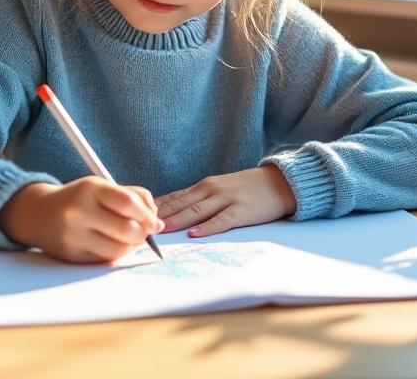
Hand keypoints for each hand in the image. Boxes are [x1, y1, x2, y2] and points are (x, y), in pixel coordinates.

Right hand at [0, 177, 164, 263]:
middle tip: (145, 232)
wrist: (38, 214)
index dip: (147, 214)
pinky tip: (113, 245)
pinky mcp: (71, 256)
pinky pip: (104, 260)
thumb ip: (132, 196)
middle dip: (143, 234)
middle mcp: (78, 212)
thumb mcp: (101, 187)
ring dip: (131, 247)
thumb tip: (158, 223)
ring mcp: (73, 236)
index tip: (154, 221)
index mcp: (89, 189)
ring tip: (129, 239)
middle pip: (127, 230)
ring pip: (118, 250)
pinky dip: (116, 255)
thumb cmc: (78, 199)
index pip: (128, 202)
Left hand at [155, 165, 296, 237]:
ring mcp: (226, 199)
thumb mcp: (219, 189)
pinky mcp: (241, 211)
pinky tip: (194, 233)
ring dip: (177, 220)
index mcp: (203, 186)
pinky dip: (207, 227)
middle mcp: (211, 190)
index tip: (137, 213)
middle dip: (160, 215)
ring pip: (196, 211)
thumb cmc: (247, 189)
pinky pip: (221, 220)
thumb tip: (174, 212)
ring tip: (161, 229)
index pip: (174, 196)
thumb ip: (199, 199)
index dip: (155, 206)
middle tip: (141, 223)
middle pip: (180, 203)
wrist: (279, 182)